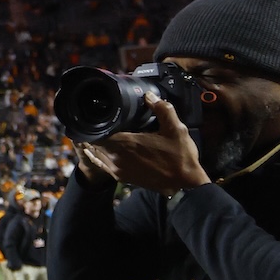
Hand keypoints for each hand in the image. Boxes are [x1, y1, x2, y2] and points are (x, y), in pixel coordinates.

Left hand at [78, 92, 209, 194]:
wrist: (184, 183)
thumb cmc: (180, 157)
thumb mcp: (175, 129)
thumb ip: (162, 109)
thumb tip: (149, 96)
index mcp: (126, 143)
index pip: (99, 132)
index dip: (96, 123)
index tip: (96, 115)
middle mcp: (117, 158)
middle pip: (95, 143)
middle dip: (95, 132)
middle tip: (95, 121)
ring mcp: (117, 169)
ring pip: (97, 154)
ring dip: (95, 144)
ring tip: (96, 133)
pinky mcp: (121, 177)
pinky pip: (101, 165)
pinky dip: (97, 157)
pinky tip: (98, 151)